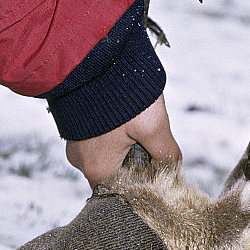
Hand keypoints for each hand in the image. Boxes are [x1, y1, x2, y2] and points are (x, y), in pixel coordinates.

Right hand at [66, 93, 180, 185]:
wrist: (92, 56)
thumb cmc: (119, 93)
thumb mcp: (153, 126)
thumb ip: (166, 152)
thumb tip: (174, 166)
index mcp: (97, 169)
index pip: (123, 194)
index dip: (144, 186)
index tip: (159, 172)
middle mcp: (81, 161)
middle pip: (117, 175)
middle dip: (137, 163)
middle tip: (152, 144)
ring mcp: (76, 142)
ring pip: (109, 155)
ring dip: (127, 147)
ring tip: (140, 127)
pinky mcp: (76, 126)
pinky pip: (99, 139)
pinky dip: (115, 134)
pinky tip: (127, 119)